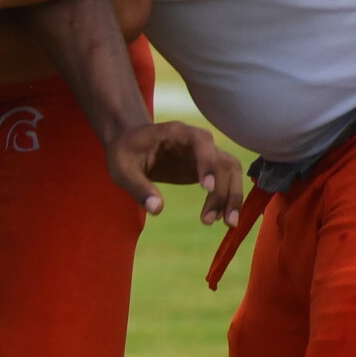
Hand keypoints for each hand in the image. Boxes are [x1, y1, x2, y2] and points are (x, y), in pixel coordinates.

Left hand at [108, 120, 245, 224]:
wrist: (129, 144)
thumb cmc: (124, 152)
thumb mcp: (123, 169)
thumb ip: (138, 187)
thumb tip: (156, 209)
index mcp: (177, 132)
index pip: (201, 142)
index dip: (207, 163)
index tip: (206, 188)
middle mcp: (198, 141)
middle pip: (223, 162)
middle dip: (225, 191)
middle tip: (218, 220)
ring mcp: (205, 155)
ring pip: (230, 173)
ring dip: (232, 197)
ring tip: (225, 223)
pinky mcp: (206, 169)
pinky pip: (225, 182)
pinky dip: (227, 199)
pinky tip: (220, 218)